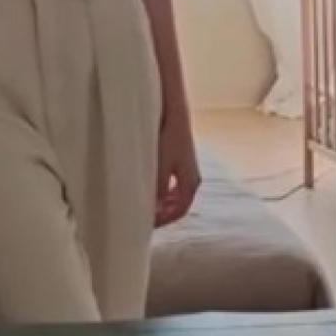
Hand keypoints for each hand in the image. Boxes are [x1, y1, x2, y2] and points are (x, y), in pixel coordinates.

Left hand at [155, 107, 200, 226]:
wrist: (174, 111)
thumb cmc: (168, 138)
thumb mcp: (160, 166)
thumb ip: (158, 189)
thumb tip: (153, 208)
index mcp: (190, 183)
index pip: (179, 210)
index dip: (164, 220)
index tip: (148, 224)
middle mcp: (191, 177)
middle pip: (178, 203)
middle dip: (163, 212)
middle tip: (144, 216)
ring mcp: (186, 167)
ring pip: (175, 193)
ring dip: (162, 201)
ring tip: (144, 203)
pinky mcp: (180, 158)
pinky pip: (172, 181)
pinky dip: (162, 189)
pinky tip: (148, 185)